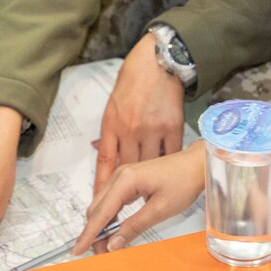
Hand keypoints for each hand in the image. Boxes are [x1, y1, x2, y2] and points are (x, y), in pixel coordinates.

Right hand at [74, 140, 205, 254]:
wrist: (196, 165)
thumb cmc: (183, 182)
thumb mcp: (160, 209)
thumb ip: (134, 226)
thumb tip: (114, 243)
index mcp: (125, 180)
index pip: (100, 213)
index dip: (88, 234)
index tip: (79, 249)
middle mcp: (119, 176)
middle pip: (96, 209)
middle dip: (93, 232)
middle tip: (97, 253)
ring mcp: (122, 177)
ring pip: (102, 205)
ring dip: (101, 226)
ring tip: (104, 245)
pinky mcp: (127, 180)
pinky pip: (111, 201)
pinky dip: (109, 217)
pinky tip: (112, 229)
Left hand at [94, 33, 185, 193]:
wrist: (157, 63)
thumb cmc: (132, 84)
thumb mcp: (112, 107)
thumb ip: (109, 131)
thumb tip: (97, 148)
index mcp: (112, 125)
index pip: (104, 161)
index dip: (100, 184)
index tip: (98, 203)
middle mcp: (130, 130)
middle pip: (127, 168)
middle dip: (124, 190)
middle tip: (123, 206)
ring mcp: (152, 129)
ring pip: (149, 164)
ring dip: (147, 181)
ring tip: (147, 194)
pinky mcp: (173, 127)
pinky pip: (170, 154)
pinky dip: (167, 165)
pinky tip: (168, 173)